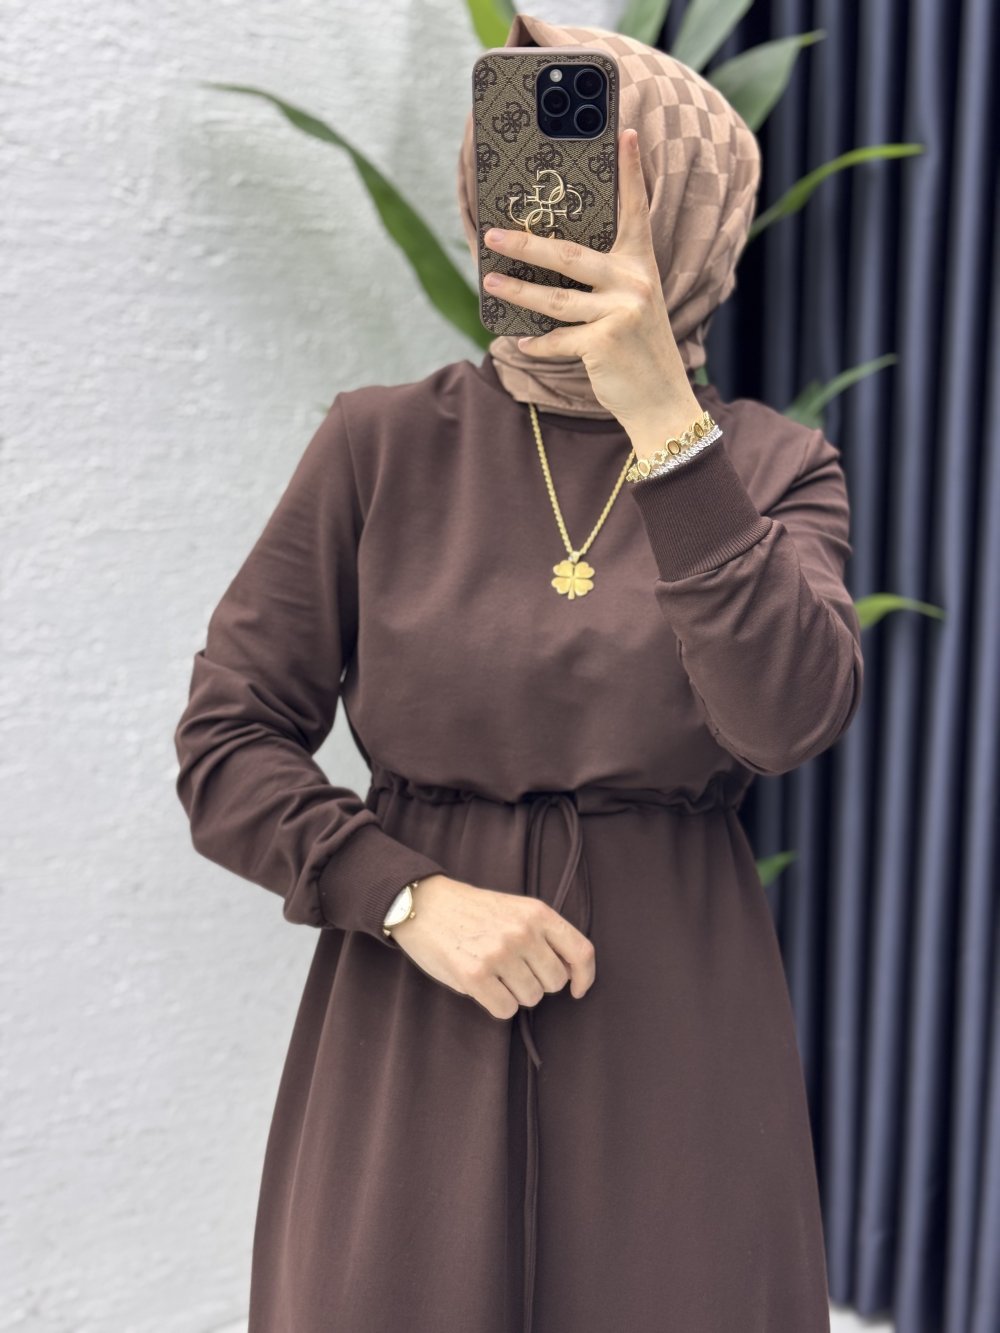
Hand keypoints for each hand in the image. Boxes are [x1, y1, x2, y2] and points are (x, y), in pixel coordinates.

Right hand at [390, 873, 596, 1019]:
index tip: (577, 989)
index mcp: (537, 913)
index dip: (585, 976)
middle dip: (538, 983)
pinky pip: (505, 1010)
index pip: (580, 951)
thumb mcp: (514, 909)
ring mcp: (499, 953)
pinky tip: (482, 986)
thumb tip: (569, 973)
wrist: (423, 904)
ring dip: (515, 993)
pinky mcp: (475, 975)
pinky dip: (496, 1004)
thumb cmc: (471, 911)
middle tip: (514, 970)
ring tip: (494, 973)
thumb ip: (542, 934)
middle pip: (555, 982)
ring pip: (531, 998)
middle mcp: (522, 932)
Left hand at [482, 126, 702, 450]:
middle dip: (526, 244)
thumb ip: (606, 282)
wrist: (662, 399)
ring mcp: (620, 313)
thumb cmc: (638, 350)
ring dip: (517, 291)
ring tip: (489, 282)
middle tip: (493, 235)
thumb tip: (552, 263)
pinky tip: (519, 341)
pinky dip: (537, 344)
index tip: (627, 133)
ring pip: (554, 299)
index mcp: (641, 266)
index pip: (635, 210)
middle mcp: (634, 283)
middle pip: (569, 254)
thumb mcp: (633, 306)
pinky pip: (557, 340)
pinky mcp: (605, 343)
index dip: (630, 172)